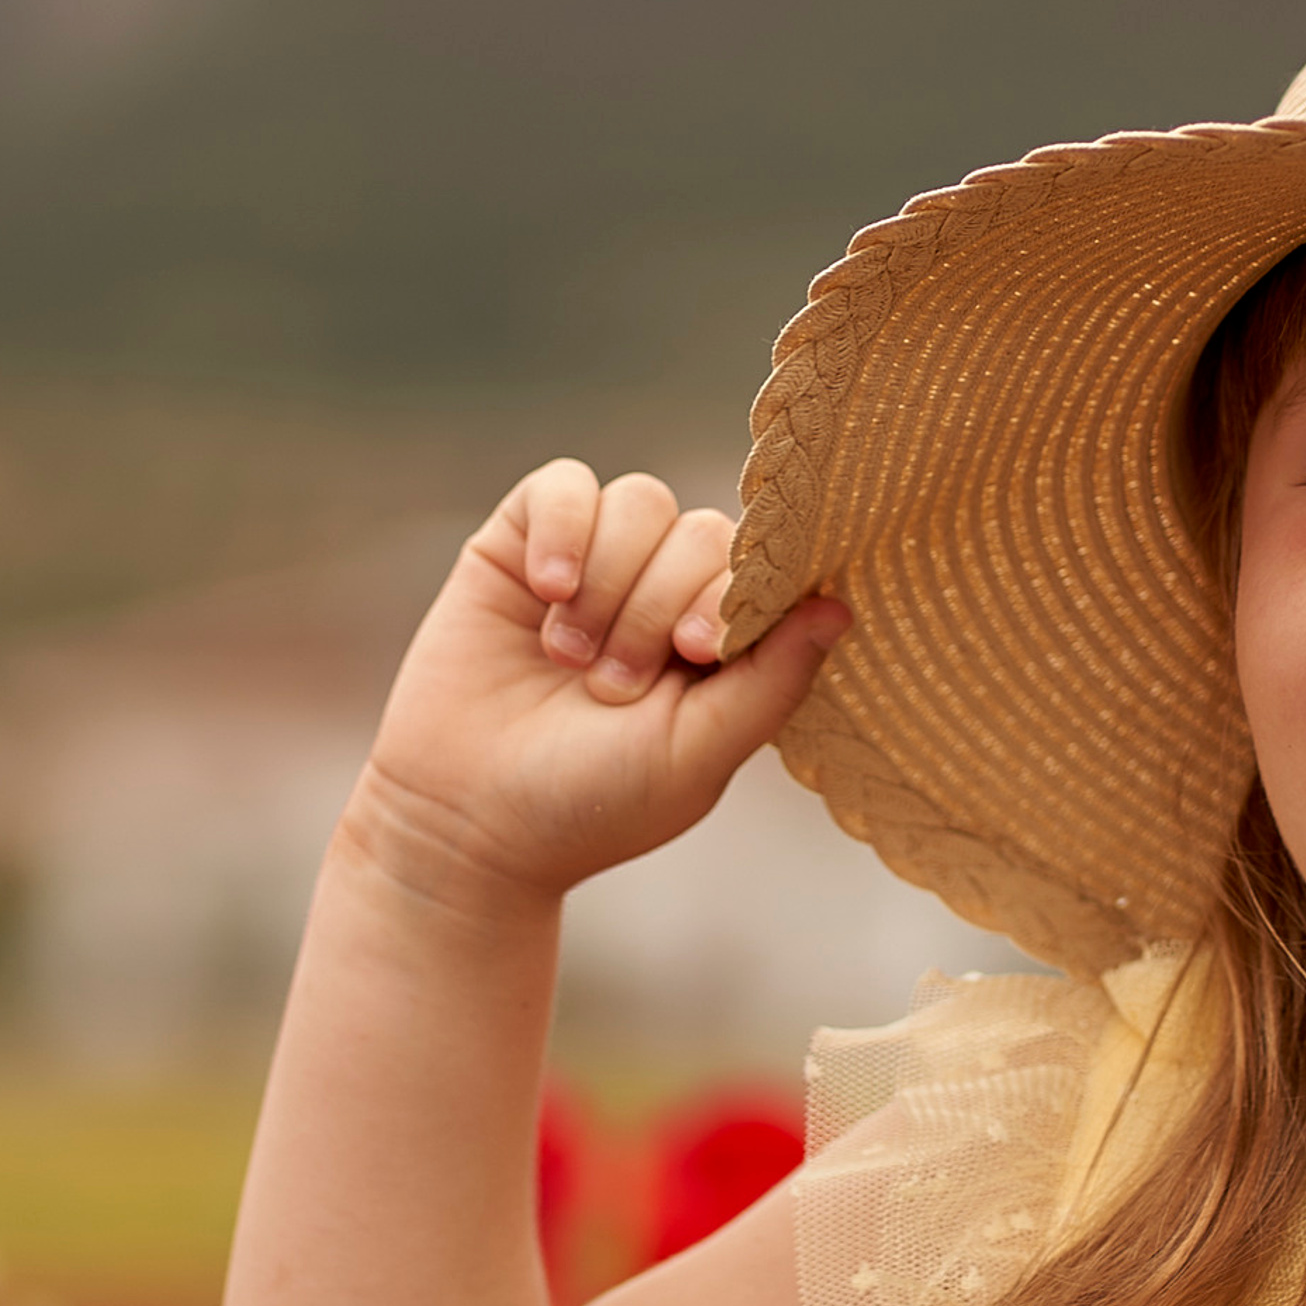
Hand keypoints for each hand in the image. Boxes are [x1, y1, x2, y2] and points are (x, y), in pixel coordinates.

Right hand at [356, 463, 846, 902]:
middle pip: (702, 531)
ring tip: (568, 658)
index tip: (697, 652)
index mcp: (720, 645)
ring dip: (609, 583)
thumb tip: (840, 607)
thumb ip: (770, 682)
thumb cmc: (589, 803)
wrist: (465, 820)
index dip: (734, 594)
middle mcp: (664, 593)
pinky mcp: (523, 543)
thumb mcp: (696, 754)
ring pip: (640, 501)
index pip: (760, 570)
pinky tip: (544, 590)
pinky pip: (564, 484)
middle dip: (660, 605)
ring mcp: (595, 562)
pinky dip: (563, 529)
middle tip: (613, 686)